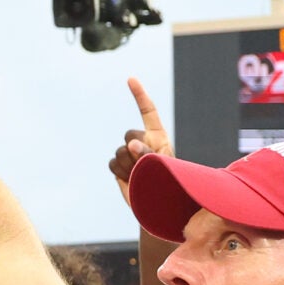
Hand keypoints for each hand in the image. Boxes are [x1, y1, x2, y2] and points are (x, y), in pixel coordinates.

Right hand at [111, 76, 172, 201]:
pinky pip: (113, 163)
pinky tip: (131, 180)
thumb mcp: (165, 167)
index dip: (140, 95)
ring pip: (120, 151)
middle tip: (148, 166)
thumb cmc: (170, 185)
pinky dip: (121, 172)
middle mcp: (142, 141)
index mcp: (158, 136)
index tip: (130, 79)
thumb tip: (131, 144)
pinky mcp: (119, 166)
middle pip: (130, 134)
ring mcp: (129, 154)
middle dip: (136, 150)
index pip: (148, 111)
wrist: (158, 205)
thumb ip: (149, 154)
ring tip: (142, 177)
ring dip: (130, 166)